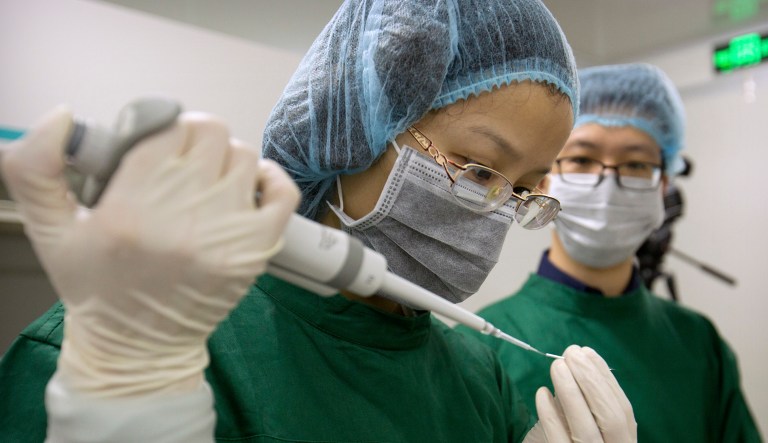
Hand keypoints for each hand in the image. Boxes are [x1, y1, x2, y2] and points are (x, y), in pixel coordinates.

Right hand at [1, 106, 299, 396]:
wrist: (139, 347)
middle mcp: (185, 215)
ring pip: (244, 156)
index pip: (166, 127)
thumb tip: (61, 116)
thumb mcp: (50, 230)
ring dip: (226, 161)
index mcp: (132, 207)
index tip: (154, 147)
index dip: (161, 129)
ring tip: (207, 183)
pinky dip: (270, 179)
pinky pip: (283, 192)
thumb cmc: (96, 285)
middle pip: (210, 133)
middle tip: (180, 163)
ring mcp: (228, 233)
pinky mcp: (257, 249)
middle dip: (192, 141)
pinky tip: (249, 186)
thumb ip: (37, 168)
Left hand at [523, 345, 636, 441]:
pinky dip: (550, 416)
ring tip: (556, 366)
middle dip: (591, 381)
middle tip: (570, 353)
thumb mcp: (594, 434)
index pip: (622, 412)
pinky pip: (558, 442)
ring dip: (571, 393)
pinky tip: (542, 393)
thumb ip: (591, 408)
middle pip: (611, 419)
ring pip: (585, 430)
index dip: (605, 380)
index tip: (587, 353)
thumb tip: (580, 365)